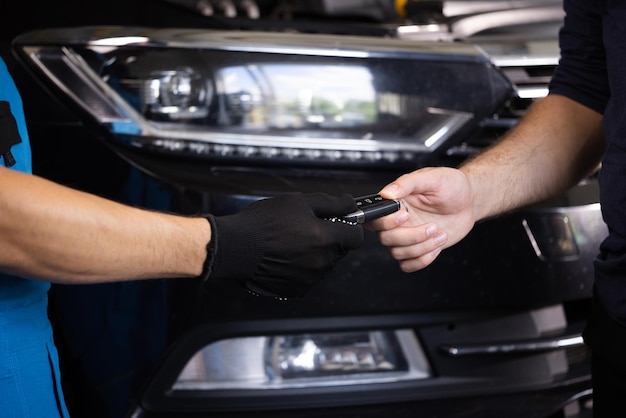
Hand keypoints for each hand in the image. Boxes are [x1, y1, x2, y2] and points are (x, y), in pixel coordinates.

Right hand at [204, 193, 363, 297]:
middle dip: (330, 239)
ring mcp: (310, 277)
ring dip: (316, 254)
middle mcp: (321, 261)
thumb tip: (349, 203)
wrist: (236, 248)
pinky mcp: (297, 289)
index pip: (356, 236)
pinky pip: (309, 277)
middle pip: (340, 250)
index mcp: (325, 238)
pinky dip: (302, 268)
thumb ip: (331, 203)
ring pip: (325, 264)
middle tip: (307, 228)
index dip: (349, 227)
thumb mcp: (298, 202)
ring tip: (291, 242)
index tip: (341, 223)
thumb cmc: (262, 225)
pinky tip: (286, 256)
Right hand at [368, 167, 474, 271]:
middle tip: (432, 226)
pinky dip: (421, 260)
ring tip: (439, 234)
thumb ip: (407, 183)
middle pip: (386, 238)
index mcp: (395, 202)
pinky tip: (436, 246)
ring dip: (421, 247)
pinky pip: (407, 265)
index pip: (375, 218)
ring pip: (398, 253)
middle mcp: (397, 221)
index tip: (405, 215)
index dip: (387, 222)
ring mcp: (406, 236)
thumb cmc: (451, 186)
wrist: (468, 201)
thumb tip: (388, 192)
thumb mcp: (432, 178)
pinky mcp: (416, 249)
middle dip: (411, 236)